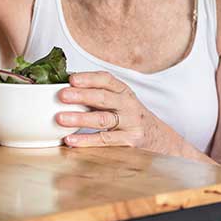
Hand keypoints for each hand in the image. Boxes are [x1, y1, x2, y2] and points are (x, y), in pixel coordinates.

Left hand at [56, 72, 174, 153]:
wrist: (159, 138)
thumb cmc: (130, 117)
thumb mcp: (119, 101)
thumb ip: (97, 95)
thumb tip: (65, 89)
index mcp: (123, 91)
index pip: (106, 80)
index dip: (89, 78)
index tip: (72, 79)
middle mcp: (128, 105)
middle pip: (104, 98)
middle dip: (82, 95)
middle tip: (62, 95)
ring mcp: (130, 123)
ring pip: (103, 119)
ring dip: (80, 118)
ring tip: (61, 118)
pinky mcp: (129, 142)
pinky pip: (105, 140)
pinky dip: (86, 140)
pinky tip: (71, 140)